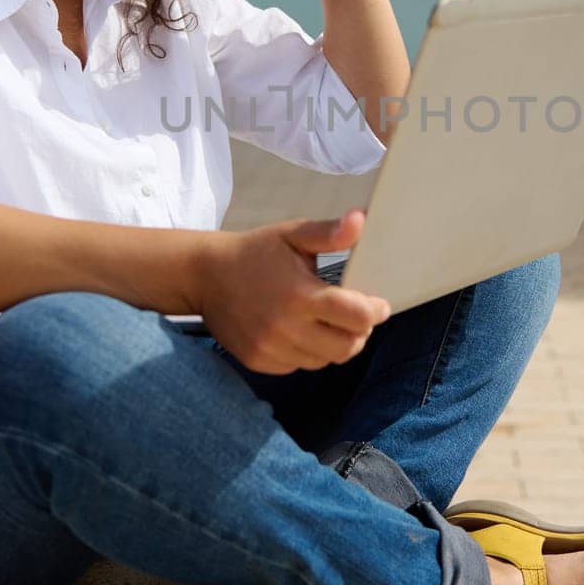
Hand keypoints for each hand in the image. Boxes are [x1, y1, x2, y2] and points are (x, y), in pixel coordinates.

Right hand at [196, 208, 391, 375]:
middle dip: (360, 332)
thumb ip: (329, 232)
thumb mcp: (293, 234)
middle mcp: (285, 327)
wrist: (204, 275)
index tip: (379, 305)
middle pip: (347, 347)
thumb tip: (360, 219)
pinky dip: (308, 352)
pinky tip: (300, 330)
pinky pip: (299, 365)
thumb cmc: (255, 251)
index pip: (357, 317)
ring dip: (334, 343)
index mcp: (300, 294)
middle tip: (356, 316)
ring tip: (326, 320)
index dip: (375, 312)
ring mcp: (270, 348)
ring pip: (324, 360)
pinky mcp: (258, 361)